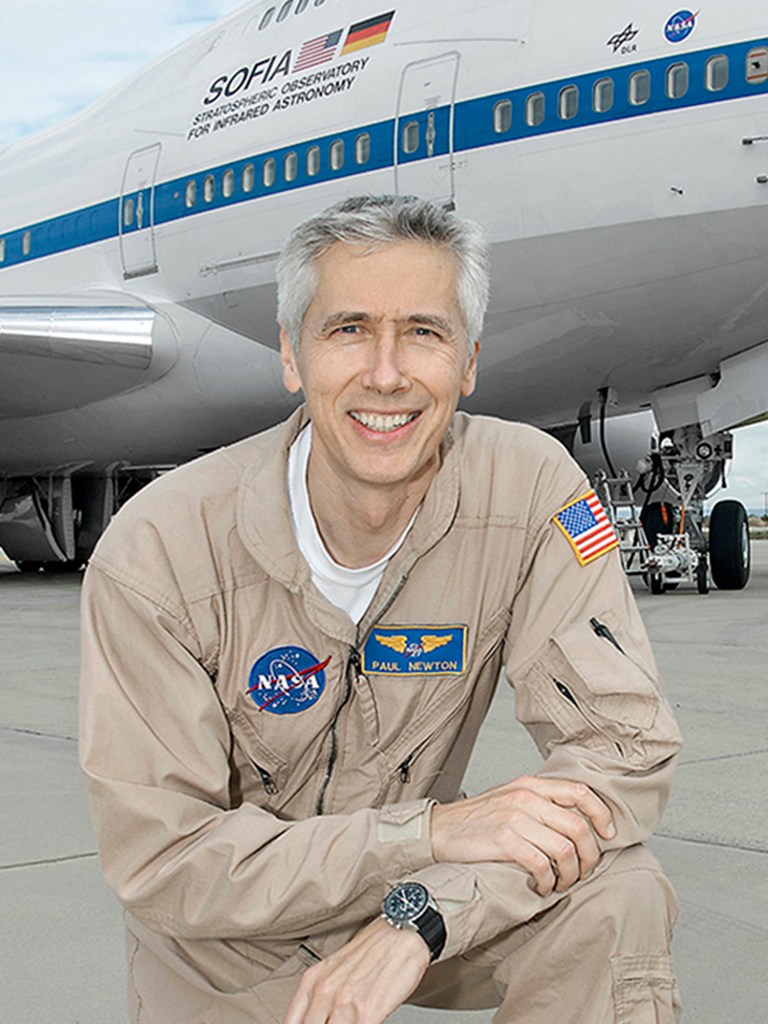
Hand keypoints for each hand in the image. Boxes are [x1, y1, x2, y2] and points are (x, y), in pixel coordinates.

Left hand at [283, 917, 429, 1023]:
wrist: (402, 933)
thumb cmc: (371, 951)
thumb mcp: (335, 969)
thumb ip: (319, 997)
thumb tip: (314, 1019)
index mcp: (312, 981)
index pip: (291, 1022)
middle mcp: (324, 992)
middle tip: (335, 1022)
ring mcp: (345, 1004)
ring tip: (350, 1022)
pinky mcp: (368, 1014)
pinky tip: (362, 1023)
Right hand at [431, 775, 615, 895]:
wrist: (439, 830)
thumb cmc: (476, 820)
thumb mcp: (510, 799)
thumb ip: (539, 804)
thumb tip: (576, 823)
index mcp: (530, 785)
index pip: (579, 791)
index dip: (601, 814)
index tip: (607, 835)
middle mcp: (526, 797)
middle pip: (578, 826)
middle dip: (589, 856)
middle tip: (583, 871)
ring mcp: (515, 817)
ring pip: (565, 849)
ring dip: (570, 874)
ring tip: (562, 882)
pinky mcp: (504, 840)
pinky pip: (542, 865)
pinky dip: (549, 881)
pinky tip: (542, 886)